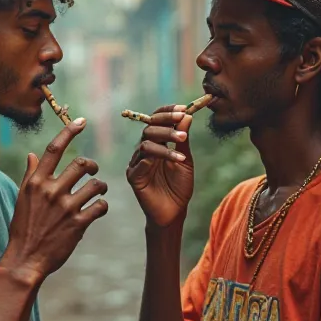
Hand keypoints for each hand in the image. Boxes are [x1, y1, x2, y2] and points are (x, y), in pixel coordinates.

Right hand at [2, 118, 107, 282]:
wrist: (25, 259)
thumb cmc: (23, 228)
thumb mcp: (22, 199)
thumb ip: (30, 175)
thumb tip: (32, 155)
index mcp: (36, 182)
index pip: (55, 148)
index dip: (70, 131)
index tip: (82, 121)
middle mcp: (51, 191)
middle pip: (82, 164)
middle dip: (92, 167)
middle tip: (93, 172)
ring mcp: (65, 208)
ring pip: (96, 185)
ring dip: (101, 187)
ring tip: (98, 192)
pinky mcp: (78, 224)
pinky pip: (100, 206)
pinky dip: (102, 206)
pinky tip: (97, 209)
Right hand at [126, 105, 193, 227]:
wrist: (174, 212)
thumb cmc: (179, 187)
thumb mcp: (186, 160)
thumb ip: (183, 140)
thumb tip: (186, 115)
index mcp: (157, 143)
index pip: (156, 120)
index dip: (167, 112)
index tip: (182, 107)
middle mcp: (144, 150)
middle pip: (149, 127)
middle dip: (166, 122)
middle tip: (182, 121)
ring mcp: (137, 162)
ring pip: (146, 142)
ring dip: (166, 140)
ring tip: (183, 146)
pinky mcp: (133, 176)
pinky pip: (142, 162)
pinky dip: (159, 157)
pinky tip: (176, 160)